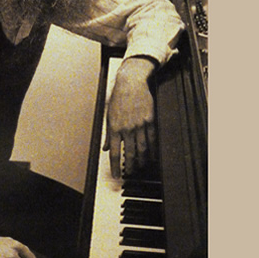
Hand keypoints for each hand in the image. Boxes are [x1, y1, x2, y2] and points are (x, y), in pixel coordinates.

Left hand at [103, 56, 156, 178]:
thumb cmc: (118, 97)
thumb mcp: (108, 115)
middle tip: (130, 172)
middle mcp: (127, 128)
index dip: (115, 166)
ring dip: (142, 159)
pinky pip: (152, 138)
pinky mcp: (150, 120)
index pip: (115, 152)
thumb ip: (108, 134)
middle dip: (130, 165)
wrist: (131, 83)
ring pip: (142, 148)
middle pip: (130, 153)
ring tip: (141, 166)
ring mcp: (140, 125)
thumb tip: (106, 147)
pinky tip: (152, 154)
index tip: (117, 175)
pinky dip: (152, 148)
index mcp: (115, 127)